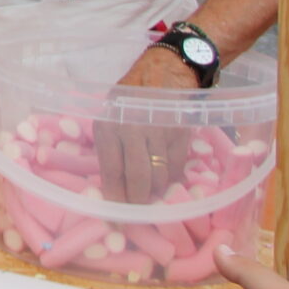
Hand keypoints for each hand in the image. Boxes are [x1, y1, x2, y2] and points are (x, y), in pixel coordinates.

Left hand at [95, 47, 200, 204]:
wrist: (166, 70)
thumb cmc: (132, 96)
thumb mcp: (110, 115)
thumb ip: (110, 144)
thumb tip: (113, 182)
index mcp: (108, 128)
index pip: (110, 173)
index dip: (115, 199)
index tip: (116, 218)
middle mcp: (131, 132)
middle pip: (137, 181)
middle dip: (138, 203)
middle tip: (138, 215)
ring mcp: (158, 134)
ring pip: (159, 178)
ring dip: (156, 193)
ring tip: (152, 197)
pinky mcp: (180, 135)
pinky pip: (177, 169)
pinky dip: (173, 180)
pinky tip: (168, 182)